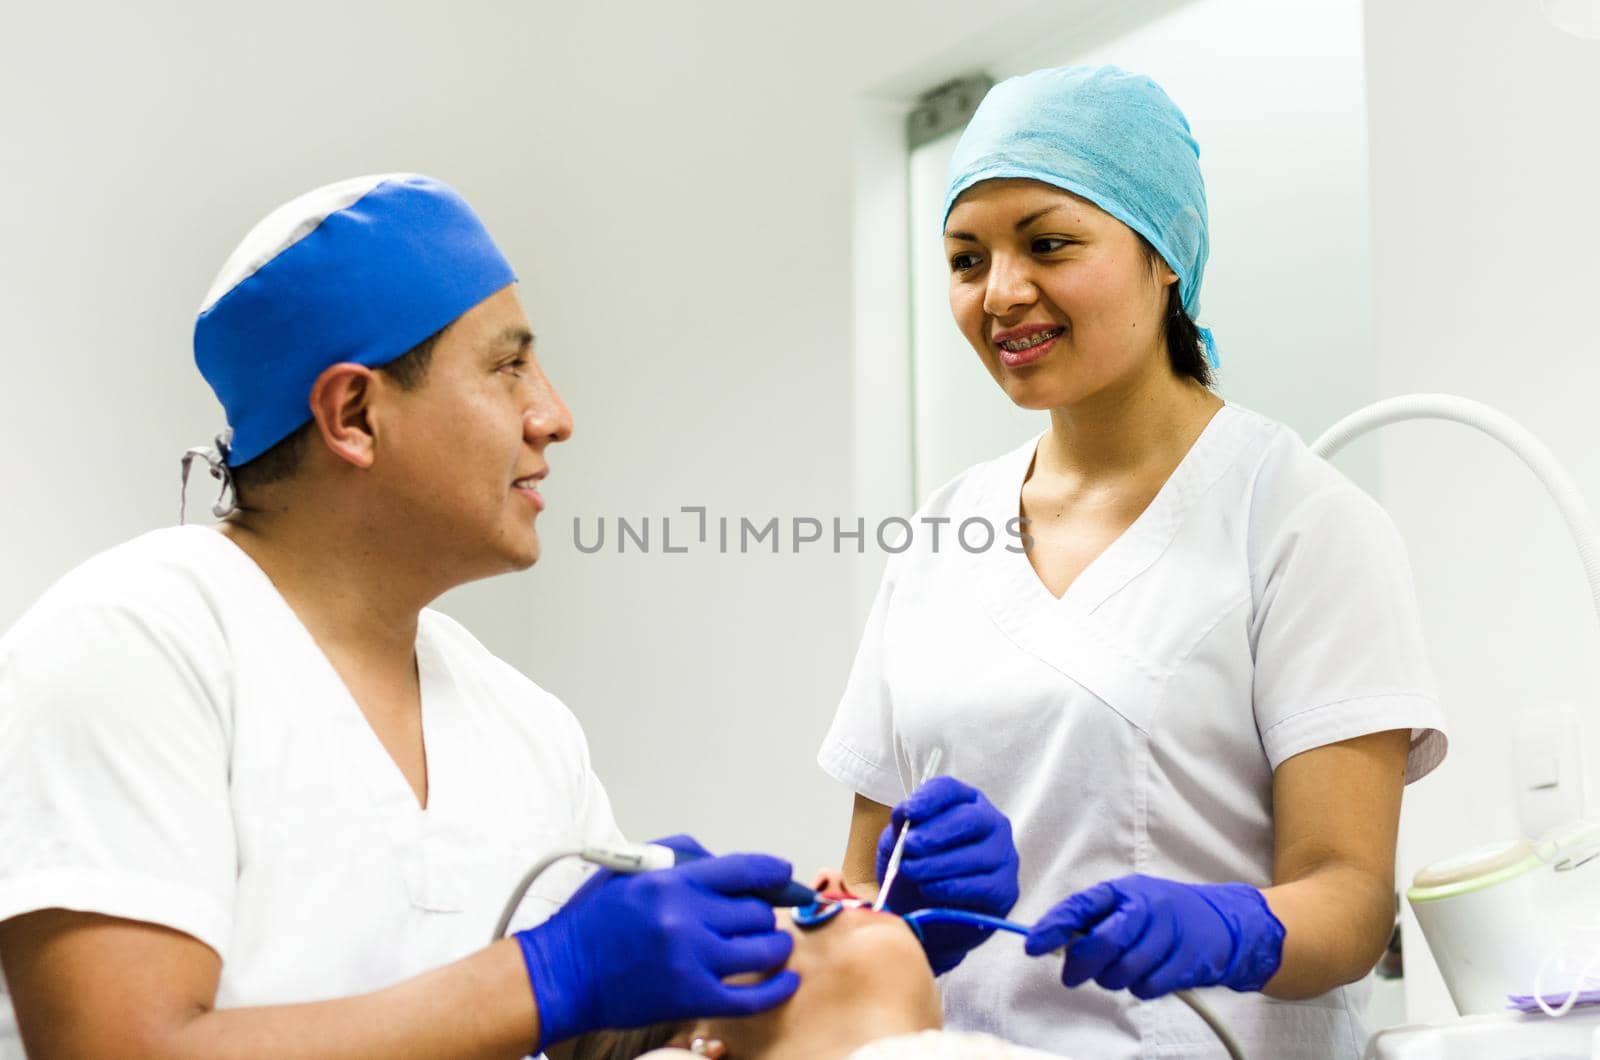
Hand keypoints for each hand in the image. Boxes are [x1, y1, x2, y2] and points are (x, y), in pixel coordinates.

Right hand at [515, 835, 799, 1049]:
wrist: (562, 973)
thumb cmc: (592, 921)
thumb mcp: (631, 868)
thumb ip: (683, 856)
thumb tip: (730, 866)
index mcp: (672, 882)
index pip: (746, 869)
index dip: (774, 873)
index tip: (783, 876)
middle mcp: (687, 918)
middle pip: (758, 911)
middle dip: (761, 913)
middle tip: (754, 918)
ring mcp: (692, 961)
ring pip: (764, 948)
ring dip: (773, 945)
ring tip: (768, 945)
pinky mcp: (692, 999)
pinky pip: (753, 996)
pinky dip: (777, 988)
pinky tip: (786, 980)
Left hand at [877, 777, 1018, 974]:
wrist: (925, 915)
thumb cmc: (916, 869)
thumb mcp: (899, 843)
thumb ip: (901, 826)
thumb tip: (905, 815)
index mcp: (964, 802)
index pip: (950, 790)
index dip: (929, 798)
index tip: (908, 812)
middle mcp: (991, 823)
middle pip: (971, 819)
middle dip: (936, 833)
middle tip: (908, 847)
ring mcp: (1004, 856)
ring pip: (977, 855)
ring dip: (938, 864)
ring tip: (910, 871)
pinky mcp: (1006, 889)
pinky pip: (983, 886)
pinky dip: (952, 887)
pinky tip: (929, 889)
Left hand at [1025, 874, 1284, 998]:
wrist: (1224, 923)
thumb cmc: (1163, 913)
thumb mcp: (1128, 903)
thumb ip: (1093, 919)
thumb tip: (1053, 943)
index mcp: (1124, 890)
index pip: (1080, 907)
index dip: (1052, 928)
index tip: (1031, 946)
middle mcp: (1146, 908)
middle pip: (1101, 944)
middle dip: (1081, 965)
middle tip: (1072, 974)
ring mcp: (1168, 935)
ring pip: (1121, 972)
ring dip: (1112, 979)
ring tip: (1121, 969)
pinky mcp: (1186, 963)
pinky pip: (1146, 988)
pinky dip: (1141, 988)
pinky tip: (1149, 974)